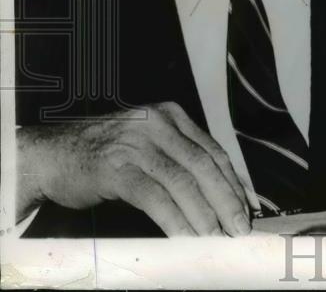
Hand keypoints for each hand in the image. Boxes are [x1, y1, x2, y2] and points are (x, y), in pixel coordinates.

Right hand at [18, 102, 250, 235]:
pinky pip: (154, 197)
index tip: (247, 208)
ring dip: (204, 214)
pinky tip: (185, 237)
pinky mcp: (116, 168)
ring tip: (216, 238)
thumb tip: (219, 192)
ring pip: (183, 182)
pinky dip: (174, 219)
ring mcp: (136, 144)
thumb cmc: (105, 155)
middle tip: (239, 228)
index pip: (213, 151)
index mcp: (171, 116)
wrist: (50, 155)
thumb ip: (179, 158)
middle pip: (204, 165)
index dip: (233, 182)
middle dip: (226, 200)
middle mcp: (157, 124)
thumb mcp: (147, 143)